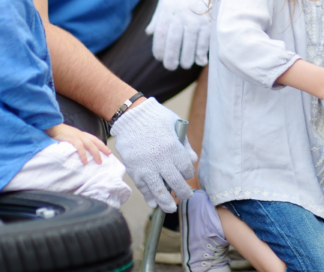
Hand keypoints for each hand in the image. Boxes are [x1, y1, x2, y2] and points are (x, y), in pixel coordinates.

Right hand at [45, 123, 110, 164]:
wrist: (50, 126)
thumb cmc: (58, 133)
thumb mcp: (69, 138)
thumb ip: (75, 143)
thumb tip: (78, 152)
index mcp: (80, 134)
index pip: (94, 139)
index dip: (101, 144)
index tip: (108, 151)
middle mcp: (81, 134)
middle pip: (95, 141)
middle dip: (103, 148)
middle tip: (109, 155)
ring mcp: (77, 136)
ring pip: (90, 144)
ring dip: (95, 153)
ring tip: (99, 161)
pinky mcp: (72, 138)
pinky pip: (80, 147)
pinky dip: (83, 154)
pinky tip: (85, 161)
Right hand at [110, 97, 196, 211]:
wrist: (130, 116)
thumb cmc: (156, 119)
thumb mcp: (175, 125)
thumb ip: (185, 144)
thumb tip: (192, 161)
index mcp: (173, 148)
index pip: (186, 169)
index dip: (188, 174)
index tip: (186, 175)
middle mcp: (161, 160)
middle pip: (176, 183)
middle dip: (183, 192)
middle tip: (186, 196)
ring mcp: (146, 167)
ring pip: (159, 190)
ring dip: (166, 202)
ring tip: (171, 208)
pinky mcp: (134, 170)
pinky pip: (143, 188)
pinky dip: (149, 197)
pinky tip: (154, 203)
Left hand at [145, 0, 212, 69]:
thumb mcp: (165, 0)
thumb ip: (157, 18)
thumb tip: (148, 33)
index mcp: (167, 12)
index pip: (160, 36)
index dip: (159, 50)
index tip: (159, 58)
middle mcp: (180, 18)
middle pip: (174, 44)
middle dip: (172, 59)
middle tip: (171, 67)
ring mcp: (195, 21)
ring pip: (189, 46)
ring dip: (187, 59)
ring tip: (185, 65)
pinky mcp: (209, 22)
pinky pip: (204, 43)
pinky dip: (202, 54)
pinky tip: (200, 60)